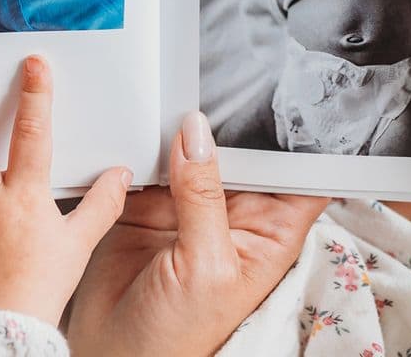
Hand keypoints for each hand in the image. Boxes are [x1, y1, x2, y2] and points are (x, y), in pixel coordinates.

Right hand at [67, 112, 327, 356]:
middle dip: (228, 120)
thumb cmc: (178, 335)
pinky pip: (151, 157)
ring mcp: (191, 203)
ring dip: (180, 127)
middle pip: (242, 149)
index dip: (296, 136)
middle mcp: (234, 211)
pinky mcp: (150, 200)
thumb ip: (203, 196)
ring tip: (171, 93)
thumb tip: (196, 131)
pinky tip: (140, 122)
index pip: (297, 171)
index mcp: (269, 230)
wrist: (112, 354)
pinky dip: (144, 140)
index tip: (283, 91)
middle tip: (211, 80)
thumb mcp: (207, 267)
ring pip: (194, 147)